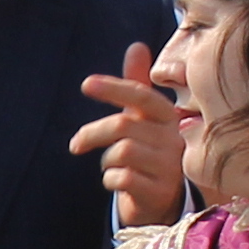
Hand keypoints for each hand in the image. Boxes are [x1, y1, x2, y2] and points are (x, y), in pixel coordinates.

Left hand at [66, 40, 175, 224]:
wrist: (163, 202)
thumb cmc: (148, 152)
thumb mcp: (143, 119)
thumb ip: (137, 85)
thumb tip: (137, 46)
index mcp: (167, 117)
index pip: (142, 95)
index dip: (114, 88)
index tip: (86, 85)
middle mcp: (173, 139)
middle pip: (123, 125)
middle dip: (92, 133)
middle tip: (76, 144)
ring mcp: (170, 167)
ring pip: (123, 152)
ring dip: (106, 160)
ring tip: (110, 166)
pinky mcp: (160, 192)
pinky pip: (123, 178)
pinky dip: (111, 179)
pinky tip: (116, 182)